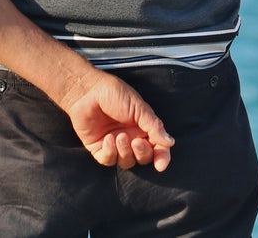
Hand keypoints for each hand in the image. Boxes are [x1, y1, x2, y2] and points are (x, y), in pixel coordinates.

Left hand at [60, 71, 174, 171]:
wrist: (87, 91)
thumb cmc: (114, 94)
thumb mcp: (138, 107)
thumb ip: (154, 126)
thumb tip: (170, 142)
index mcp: (143, 127)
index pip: (157, 147)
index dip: (161, 157)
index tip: (160, 165)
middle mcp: (131, 137)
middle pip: (143, 158)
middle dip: (142, 154)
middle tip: (136, 142)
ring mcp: (115, 144)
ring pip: (127, 162)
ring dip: (125, 152)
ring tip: (119, 137)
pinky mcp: (99, 148)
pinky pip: (108, 160)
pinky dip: (110, 153)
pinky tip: (107, 139)